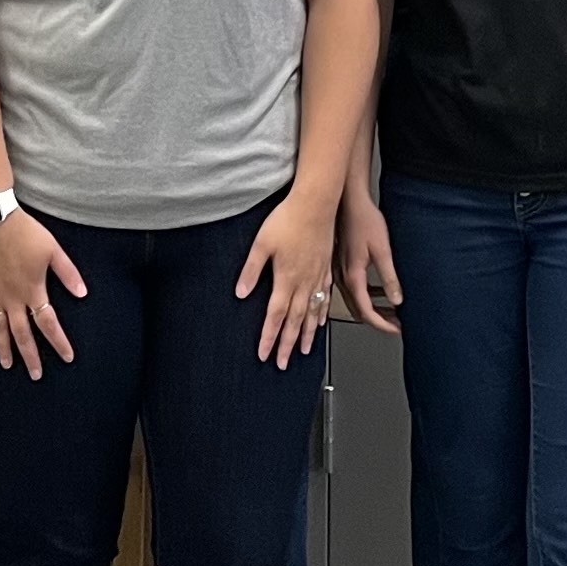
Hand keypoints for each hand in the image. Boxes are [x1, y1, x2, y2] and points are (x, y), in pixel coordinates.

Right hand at [0, 209, 84, 375]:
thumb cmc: (25, 232)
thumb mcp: (53, 250)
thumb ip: (68, 273)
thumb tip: (83, 294)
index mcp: (32, 290)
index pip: (48, 323)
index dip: (59, 342)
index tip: (67, 358)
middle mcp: (12, 297)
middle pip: (21, 333)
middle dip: (30, 356)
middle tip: (35, 375)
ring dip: (2, 347)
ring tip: (6, 365)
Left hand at [237, 187, 339, 368]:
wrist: (317, 203)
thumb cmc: (288, 219)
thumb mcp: (262, 243)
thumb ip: (251, 270)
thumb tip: (241, 293)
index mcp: (286, 278)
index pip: (275, 316)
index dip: (269, 338)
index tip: (264, 354)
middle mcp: (304, 282)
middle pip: (295, 321)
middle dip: (287, 344)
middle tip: (283, 363)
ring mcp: (317, 276)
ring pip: (312, 313)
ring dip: (306, 334)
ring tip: (303, 350)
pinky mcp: (325, 268)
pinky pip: (325, 298)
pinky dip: (321, 314)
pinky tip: (320, 322)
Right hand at [337, 190, 402, 332]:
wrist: (347, 200)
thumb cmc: (363, 220)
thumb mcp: (382, 250)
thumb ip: (389, 277)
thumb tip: (397, 300)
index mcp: (352, 277)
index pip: (366, 311)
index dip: (382, 324)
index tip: (396, 329)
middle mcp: (342, 277)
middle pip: (359, 309)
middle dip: (379, 319)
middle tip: (396, 323)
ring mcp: (339, 271)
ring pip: (356, 299)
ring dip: (374, 307)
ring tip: (392, 310)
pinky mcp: (341, 263)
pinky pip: (354, 288)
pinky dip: (368, 295)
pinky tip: (380, 291)